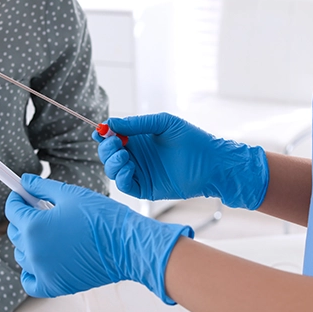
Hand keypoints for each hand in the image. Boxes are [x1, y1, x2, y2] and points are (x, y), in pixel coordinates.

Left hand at [5, 174, 192, 303]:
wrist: (127, 245)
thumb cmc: (102, 217)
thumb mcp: (71, 194)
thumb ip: (42, 187)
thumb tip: (25, 181)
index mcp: (34, 226)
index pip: (12, 210)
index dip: (17, 199)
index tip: (23, 195)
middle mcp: (33, 251)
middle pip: (15, 232)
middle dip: (23, 219)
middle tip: (41, 210)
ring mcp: (43, 271)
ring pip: (22, 255)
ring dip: (29, 242)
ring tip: (49, 232)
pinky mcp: (55, 287)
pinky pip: (30, 281)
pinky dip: (31, 271)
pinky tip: (43, 258)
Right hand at [95, 113, 269, 208]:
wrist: (211, 163)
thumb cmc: (192, 140)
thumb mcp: (163, 123)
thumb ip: (136, 124)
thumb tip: (110, 123)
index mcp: (138, 138)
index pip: (113, 137)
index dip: (103, 134)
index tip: (100, 131)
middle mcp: (136, 155)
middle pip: (108, 154)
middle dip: (106, 149)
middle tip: (115, 143)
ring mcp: (140, 172)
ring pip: (112, 170)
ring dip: (112, 163)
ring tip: (124, 156)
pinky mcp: (145, 188)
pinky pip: (125, 185)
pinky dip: (121, 177)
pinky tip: (129, 168)